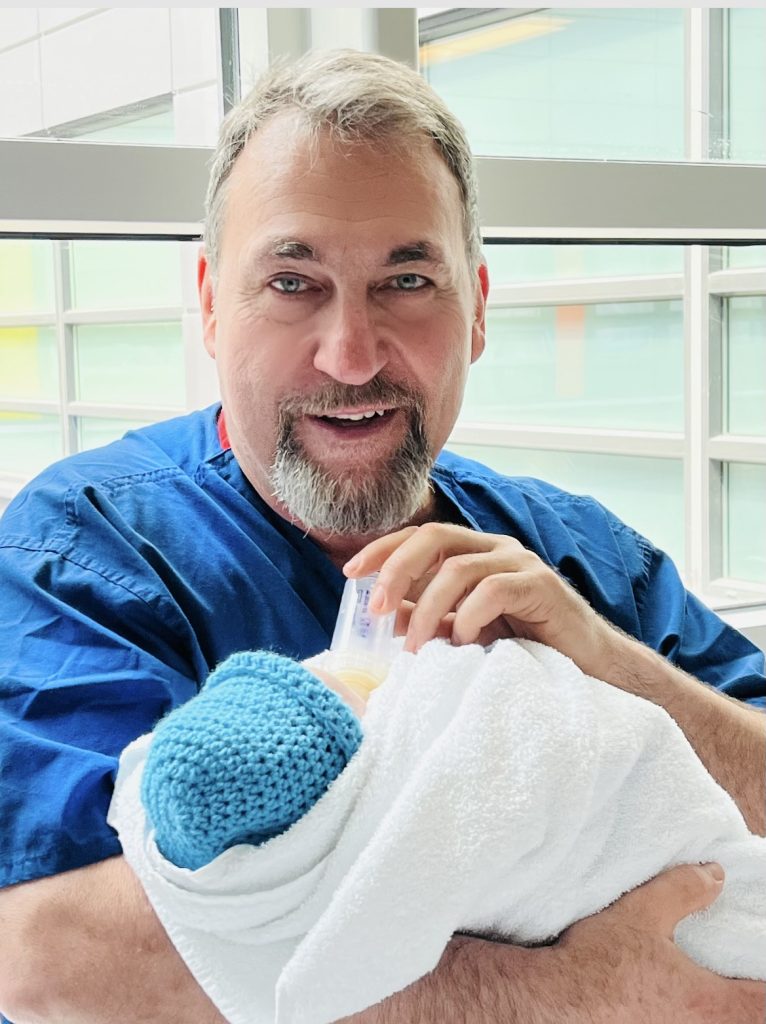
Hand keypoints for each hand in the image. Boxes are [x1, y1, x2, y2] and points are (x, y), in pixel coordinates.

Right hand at [336, 864, 764, 1023]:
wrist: (542, 1001)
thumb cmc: (593, 962)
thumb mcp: (641, 913)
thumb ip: (682, 891)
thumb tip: (714, 874)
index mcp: (706, 1004)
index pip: (762, 1004)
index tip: (762, 972)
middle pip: (739, 1021)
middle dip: (740, 1003)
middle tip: (732, 984)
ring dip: (702, 1011)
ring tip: (686, 990)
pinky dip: (671, 1015)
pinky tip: (650, 1002)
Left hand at [344, 523, 618, 676]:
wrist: (588, 670)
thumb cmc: (526, 649)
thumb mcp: (466, 632)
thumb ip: (430, 619)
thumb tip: (384, 616)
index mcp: (476, 553)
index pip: (420, 536)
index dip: (383, 549)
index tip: (350, 573)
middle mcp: (497, 549)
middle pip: (435, 537)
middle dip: (397, 569)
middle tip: (375, 608)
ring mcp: (521, 563)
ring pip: (459, 567)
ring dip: (427, 608)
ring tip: (416, 647)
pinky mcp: (542, 586)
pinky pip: (494, 590)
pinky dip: (469, 616)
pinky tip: (464, 642)